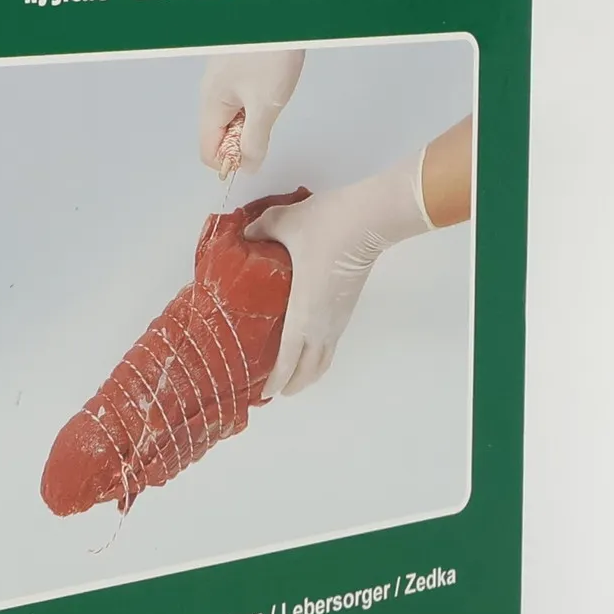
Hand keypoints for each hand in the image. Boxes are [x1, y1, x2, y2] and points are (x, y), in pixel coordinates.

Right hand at [199, 49, 304, 175]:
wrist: (279, 15)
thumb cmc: (268, 54)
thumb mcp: (265, 106)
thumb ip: (254, 141)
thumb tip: (246, 167)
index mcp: (211, 103)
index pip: (208, 151)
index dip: (230, 162)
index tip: (255, 152)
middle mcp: (210, 92)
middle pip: (220, 135)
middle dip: (243, 139)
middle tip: (267, 117)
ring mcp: (222, 78)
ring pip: (232, 116)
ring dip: (253, 119)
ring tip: (271, 96)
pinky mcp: (236, 67)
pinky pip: (241, 98)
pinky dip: (256, 101)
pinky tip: (272, 84)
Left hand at [244, 151, 431, 396]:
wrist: (369, 219)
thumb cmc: (325, 226)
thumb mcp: (282, 223)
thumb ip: (258, 231)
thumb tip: (244, 235)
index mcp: (303, 313)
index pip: (288, 359)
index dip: (276, 380)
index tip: (265, 394)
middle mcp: (323, 324)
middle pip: (310, 369)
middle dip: (293, 384)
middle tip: (276, 392)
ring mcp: (339, 318)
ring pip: (324, 359)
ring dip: (309, 373)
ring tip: (294, 377)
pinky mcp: (348, 308)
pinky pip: (332, 343)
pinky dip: (319, 355)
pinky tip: (310, 346)